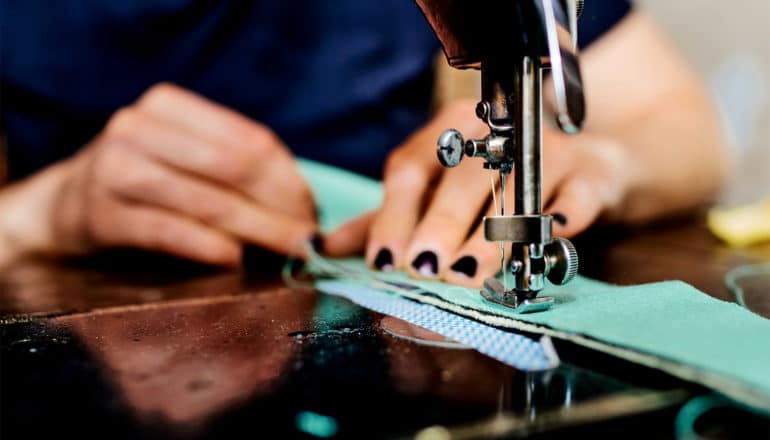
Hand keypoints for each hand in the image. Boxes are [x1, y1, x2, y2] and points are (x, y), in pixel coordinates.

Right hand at [0, 83, 316, 265]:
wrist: (67, 205)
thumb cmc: (147, 181)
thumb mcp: (186, 157)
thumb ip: (237, 169)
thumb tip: (303, 207)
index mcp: (168, 106)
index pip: (249, 142)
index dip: (289, 181)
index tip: (313, 212)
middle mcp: (137, 128)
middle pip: (232, 169)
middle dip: (279, 209)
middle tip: (307, 241)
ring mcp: (113, 168)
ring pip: (206, 202)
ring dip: (256, 231)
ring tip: (286, 253)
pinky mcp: (100, 214)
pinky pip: (169, 231)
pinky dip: (209, 247)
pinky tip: (236, 259)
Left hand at [326, 100, 631, 286]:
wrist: (576, 164)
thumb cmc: (491, 181)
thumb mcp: (433, 192)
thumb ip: (385, 218)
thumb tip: (324, 247)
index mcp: (446, 132)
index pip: (412, 168)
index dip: (396, 214)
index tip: (385, 260)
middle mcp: (494, 134)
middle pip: (464, 178)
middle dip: (442, 224)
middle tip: (426, 267)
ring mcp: (545, 151)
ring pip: (517, 190)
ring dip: (494, 233)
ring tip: (471, 270)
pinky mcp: (589, 174)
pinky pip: (579, 196)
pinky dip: (565, 215)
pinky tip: (551, 235)